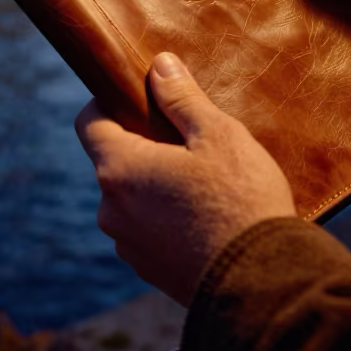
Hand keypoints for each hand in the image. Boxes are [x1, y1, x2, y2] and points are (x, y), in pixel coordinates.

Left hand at [75, 52, 295, 306]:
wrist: (263, 284)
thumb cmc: (241, 200)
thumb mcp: (217, 134)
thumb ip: (181, 97)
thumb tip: (159, 66)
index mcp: (121, 169)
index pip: (88, 122)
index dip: (107, 101)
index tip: (137, 94)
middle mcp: (112, 210)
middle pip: (113, 159)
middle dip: (142, 142)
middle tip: (185, 137)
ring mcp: (129, 245)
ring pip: (131, 196)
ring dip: (154, 181)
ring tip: (202, 179)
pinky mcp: (150, 270)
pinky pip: (147, 227)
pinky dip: (165, 214)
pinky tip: (205, 213)